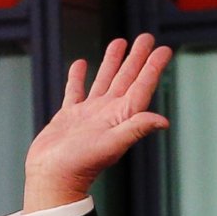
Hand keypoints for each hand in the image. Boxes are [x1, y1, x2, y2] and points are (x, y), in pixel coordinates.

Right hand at [23, 35, 172, 210]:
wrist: (52, 179)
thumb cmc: (81, 165)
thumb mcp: (111, 145)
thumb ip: (135, 129)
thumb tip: (163, 121)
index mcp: (122, 117)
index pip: (142, 86)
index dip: (154, 67)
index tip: (164, 49)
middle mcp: (109, 113)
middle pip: (127, 78)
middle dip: (137, 58)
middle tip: (147, 37)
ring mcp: (89, 114)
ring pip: (104, 80)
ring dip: (112, 62)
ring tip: (119, 42)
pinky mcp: (69, 117)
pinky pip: (75, 91)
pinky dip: (78, 77)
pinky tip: (81, 63)